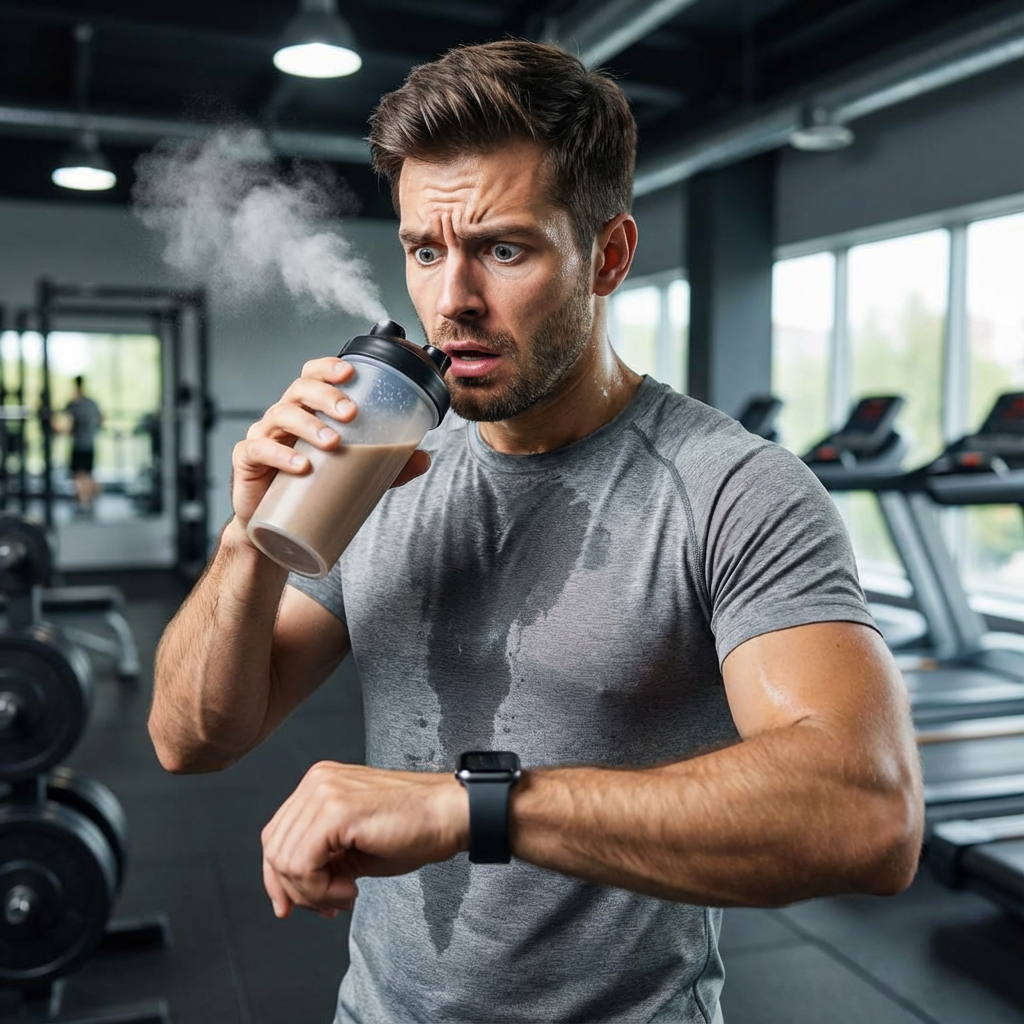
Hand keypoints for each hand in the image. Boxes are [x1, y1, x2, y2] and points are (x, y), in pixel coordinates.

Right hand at [230, 358, 431, 528]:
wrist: (276, 530)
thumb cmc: (312, 490)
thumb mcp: (354, 475)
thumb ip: (387, 466)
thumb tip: (424, 458)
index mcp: (307, 411)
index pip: (313, 377)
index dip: (328, 368)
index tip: (350, 371)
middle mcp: (283, 417)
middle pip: (299, 390)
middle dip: (326, 396)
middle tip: (351, 413)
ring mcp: (263, 436)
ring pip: (281, 415)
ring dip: (309, 424)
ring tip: (333, 442)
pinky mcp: (247, 461)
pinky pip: (259, 450)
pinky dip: (281, 455)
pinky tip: (302, 466)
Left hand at [261, 761, 468, 918]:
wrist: (449, 815)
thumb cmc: (413, 829)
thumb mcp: (352, 846)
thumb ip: (320, 857)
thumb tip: (291, 891)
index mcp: (318, 784)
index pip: (275, 836)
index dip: (277, 879)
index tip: (291, 907)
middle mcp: (316, 781)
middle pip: (275, 849)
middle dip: (297, 891)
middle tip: (331, 906)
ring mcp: (324, 792)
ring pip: (285, 861)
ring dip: (314, 893)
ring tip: (347, 895)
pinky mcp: (336, 811)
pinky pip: (303, 865)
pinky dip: (321, 889)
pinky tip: (350, 889)